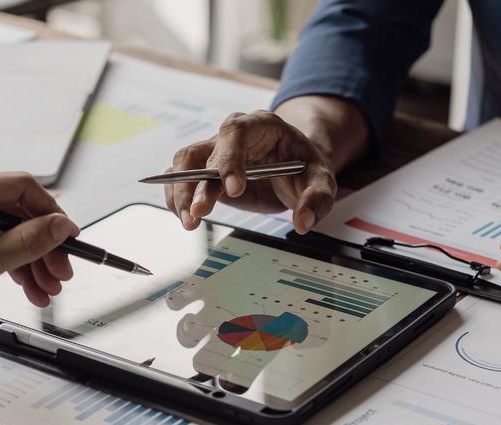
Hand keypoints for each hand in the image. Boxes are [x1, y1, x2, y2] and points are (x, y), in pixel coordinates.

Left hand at [0, 172, 80, 343]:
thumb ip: (26, 242)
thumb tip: (59, 226)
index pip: (22, 188)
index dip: (51, 213)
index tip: (69, 236)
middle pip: (19, 214)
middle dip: (44, 246)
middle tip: (61, 271)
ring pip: (10, 234)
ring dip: (33, 262)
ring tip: (47, 288)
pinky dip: (14, 267)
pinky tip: (28, 287)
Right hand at [164, 110, 337, 232]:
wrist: (296, 166)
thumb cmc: (306, 167)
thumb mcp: (323, 179)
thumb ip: (317, 198)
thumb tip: (303, 222)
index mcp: (261, 125)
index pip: (236, 132)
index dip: (230, 158)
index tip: (234, 189)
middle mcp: (232, 135)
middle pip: (204, 151)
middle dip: (198, 183)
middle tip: (199, 211)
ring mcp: (215, 151)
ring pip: (185, 163)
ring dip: (181, 192)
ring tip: (189, 220)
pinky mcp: (206, 171)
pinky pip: (182, 178)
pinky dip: (177, 197)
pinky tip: (184, 216)